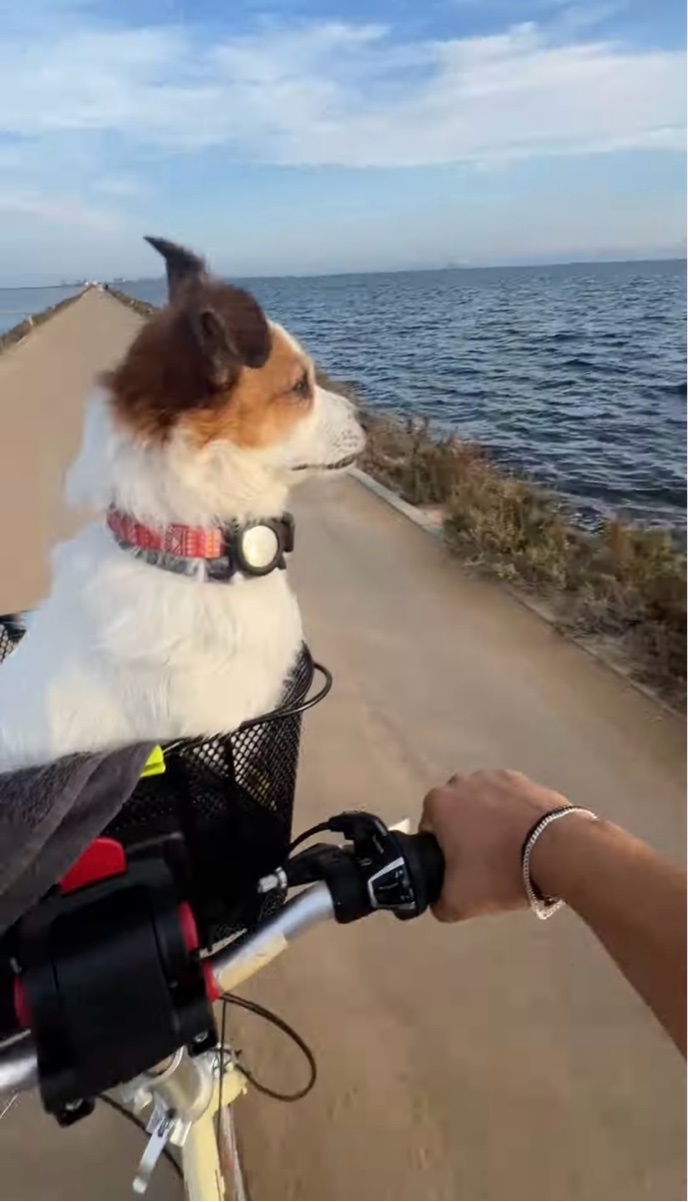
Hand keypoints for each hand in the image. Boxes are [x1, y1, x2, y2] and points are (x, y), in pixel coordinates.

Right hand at [420, 770, 568, 920]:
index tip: (458, 870)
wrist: (557, 850)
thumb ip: (439, 903)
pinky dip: (514, 816)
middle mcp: (463, 781)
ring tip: (509, 851)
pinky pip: (511, 801)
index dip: (441, 853)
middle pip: (457, 814)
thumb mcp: (459, 901)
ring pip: (484, 804)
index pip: (429, 830)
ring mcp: (497, 776)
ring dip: (490, 822)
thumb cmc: (499, 870)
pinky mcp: (526, 780)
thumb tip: (438, 902)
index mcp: (439, 802)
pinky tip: (528, 839)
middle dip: (465, 834)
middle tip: (483, 864)